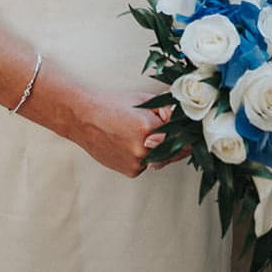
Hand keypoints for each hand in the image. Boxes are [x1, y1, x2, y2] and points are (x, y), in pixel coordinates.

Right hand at [65, 88, 188, 178]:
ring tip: (142, 136)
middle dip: (177, 143)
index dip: (186, 132)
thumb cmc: (110, 105)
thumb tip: (185, 116)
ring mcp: (137, 162)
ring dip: (161, 151)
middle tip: (171, 133)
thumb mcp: (142, 100)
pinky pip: (147, 165)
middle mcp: (145, 149)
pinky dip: (144, 157)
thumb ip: (166, 110)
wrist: (81, 117)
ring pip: (162, 159)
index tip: (189, 131)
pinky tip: (129, 144)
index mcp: (149, 127)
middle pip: (176, 151)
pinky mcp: (130, 171)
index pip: (182, 135)